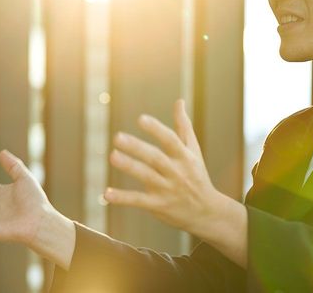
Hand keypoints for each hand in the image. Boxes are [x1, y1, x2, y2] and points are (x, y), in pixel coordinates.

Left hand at [105, 99, 226, 236]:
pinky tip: (106, 193)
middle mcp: (177, 172)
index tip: (141, 119)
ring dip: (130, 167)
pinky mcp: (159, 206)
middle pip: (156, 158)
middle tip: (117, 137)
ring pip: (147, 177)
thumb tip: (178, 101)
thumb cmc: (197, 176)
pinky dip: (123, 198)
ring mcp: (168, 190)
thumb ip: (183, 126)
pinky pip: (139, 201)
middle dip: (137, 148)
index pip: (171, 141)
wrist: (207, 212)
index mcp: (185, 157)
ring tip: (112, 156)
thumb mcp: (194, 151)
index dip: (157, 130)